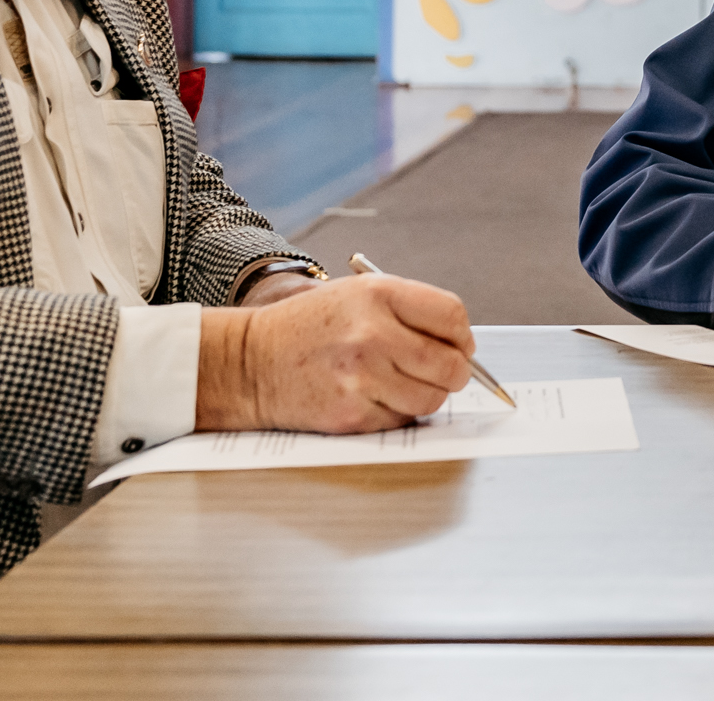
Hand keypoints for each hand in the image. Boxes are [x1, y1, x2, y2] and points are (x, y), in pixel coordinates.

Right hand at [196, 273, 474, 432]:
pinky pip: (401, 420)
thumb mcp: (357, 295)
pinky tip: (374, 397)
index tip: (458, 345)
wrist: (251, 362)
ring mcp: (362, 377)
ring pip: (431, 399)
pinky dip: (397, 413)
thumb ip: (410, 312)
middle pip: (450, 364)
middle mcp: (372, 333)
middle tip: (442, 371)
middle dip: (454, 371)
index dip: (462, 336)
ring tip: (402, 383)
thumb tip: (462, 345)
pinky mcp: (351, 413)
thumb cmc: (309, 328)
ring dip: (427, 395)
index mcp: (378, 294)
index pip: (452, 316)